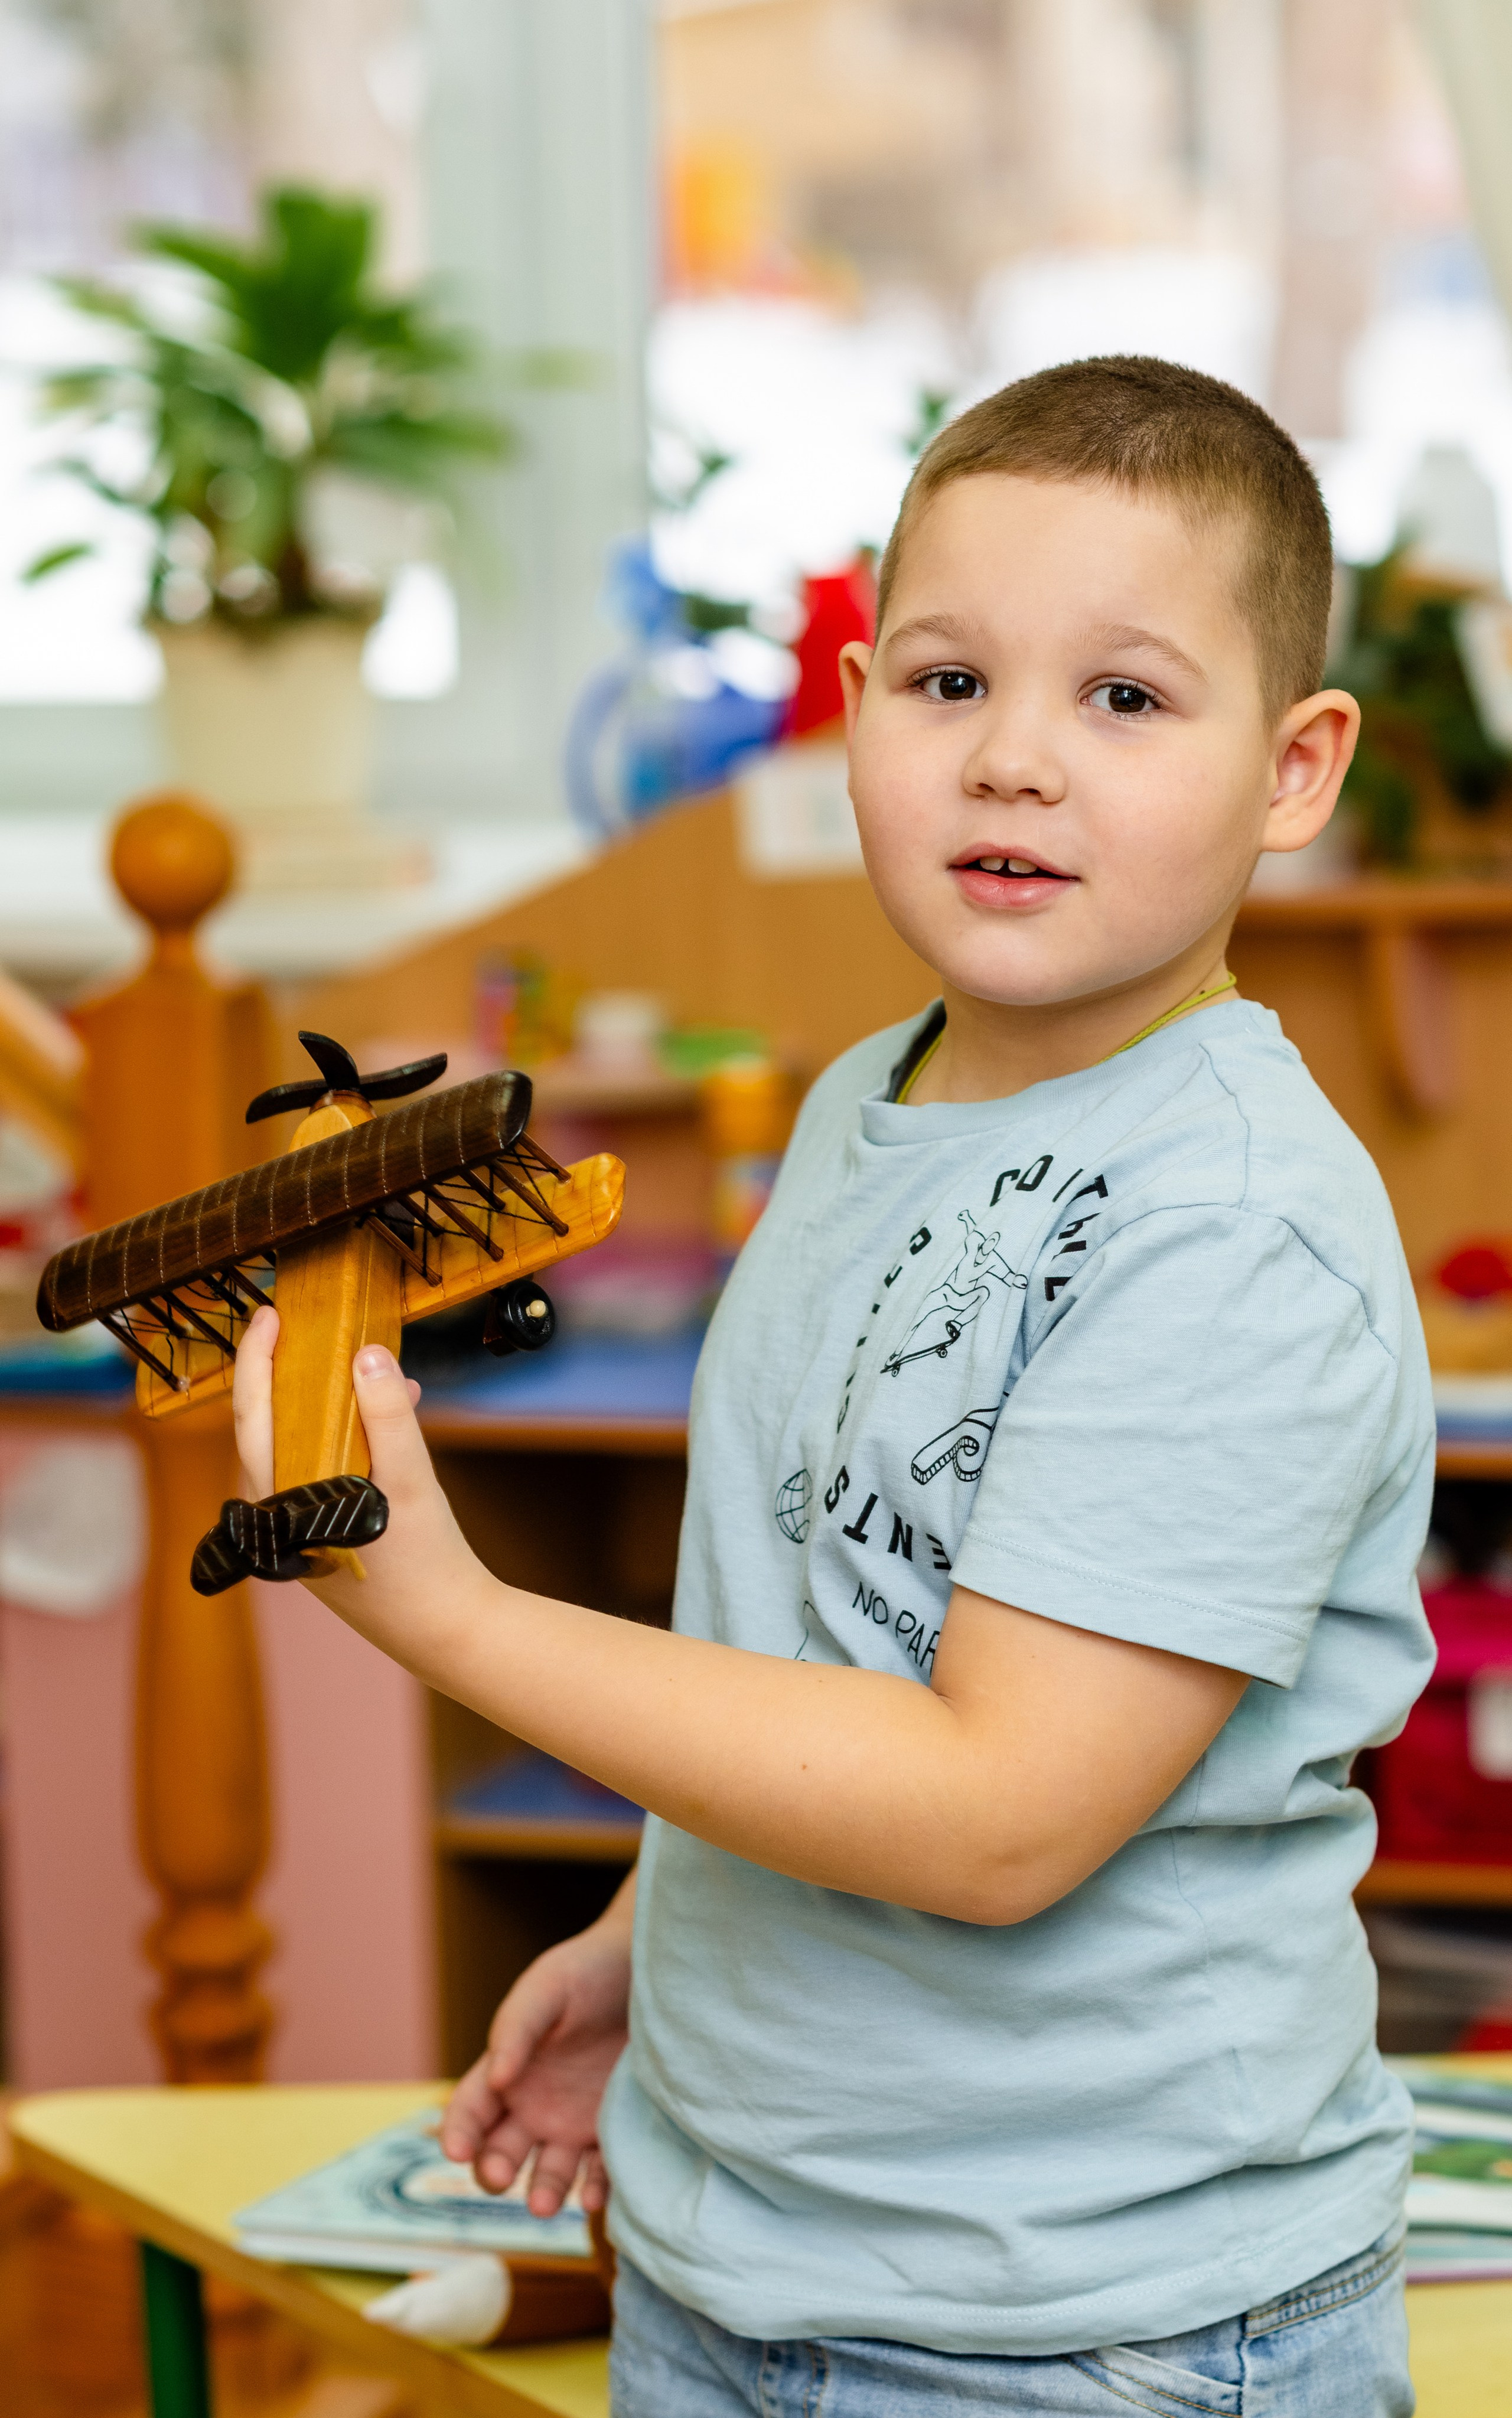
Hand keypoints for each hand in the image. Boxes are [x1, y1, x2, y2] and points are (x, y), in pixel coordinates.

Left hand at [231, 1306, 482, 1675]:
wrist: (447, 1631)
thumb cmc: (426, 1564)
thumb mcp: (411, 1481)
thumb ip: (387, 1416)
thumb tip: (366, 1354)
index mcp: (283, 1503)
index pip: (253, 1417)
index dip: (255, 1360)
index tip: (269, 1315)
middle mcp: (280, 1516)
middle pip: (270, 1428)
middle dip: (287, 1374)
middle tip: (304, 1328)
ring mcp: (300, 1528)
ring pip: (300, 1447)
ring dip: (327, 1404)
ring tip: (369, 1369)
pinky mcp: (325, 1535)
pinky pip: (323, 1468)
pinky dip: (349, 1436)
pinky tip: (392, 1414)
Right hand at [440, 1909, 633, 2214]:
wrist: (653, 1973)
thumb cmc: (589, 1971)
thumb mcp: (548, 1988)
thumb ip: (517, 2028)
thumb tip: (496, 2078)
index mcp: (506, 2072)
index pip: (469, 2111)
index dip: (458, 2133)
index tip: (456, 2152)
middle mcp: (534, 2106)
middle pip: (500, 2153)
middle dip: (493, 2170)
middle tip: (500, 2175)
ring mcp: (573, 2124)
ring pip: (549, 2173)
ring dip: (542, 2192)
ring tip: (543, 2204)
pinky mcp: (614, 2131)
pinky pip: (601, 2171)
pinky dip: (596, 2189)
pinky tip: (596, 2197)